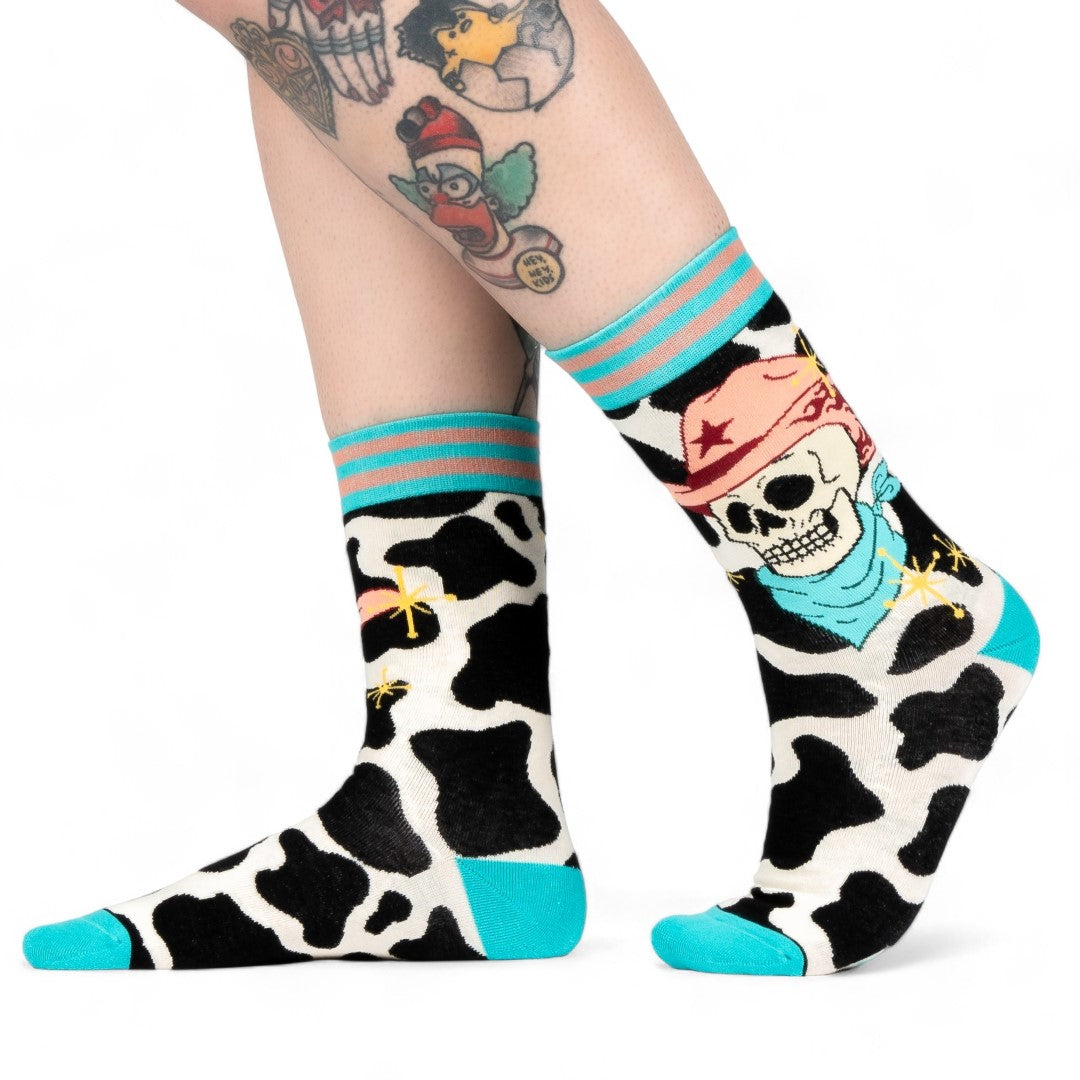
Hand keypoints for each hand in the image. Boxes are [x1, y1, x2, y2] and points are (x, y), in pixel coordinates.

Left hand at [269, 1, 392, 105]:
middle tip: (372, 102)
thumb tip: (276, 28)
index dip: (342, 79)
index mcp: (316, 23)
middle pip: (352, 60)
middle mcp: (337, 23)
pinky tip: (388, 77)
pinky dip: (383, 60)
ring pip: (367, 53)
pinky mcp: (369, 10)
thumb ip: (281, 10)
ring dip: (375, 76)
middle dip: (362, 83)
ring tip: (381, 95)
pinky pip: (378, 39)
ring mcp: (355, 16)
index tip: (352, 96)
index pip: (331, 59)